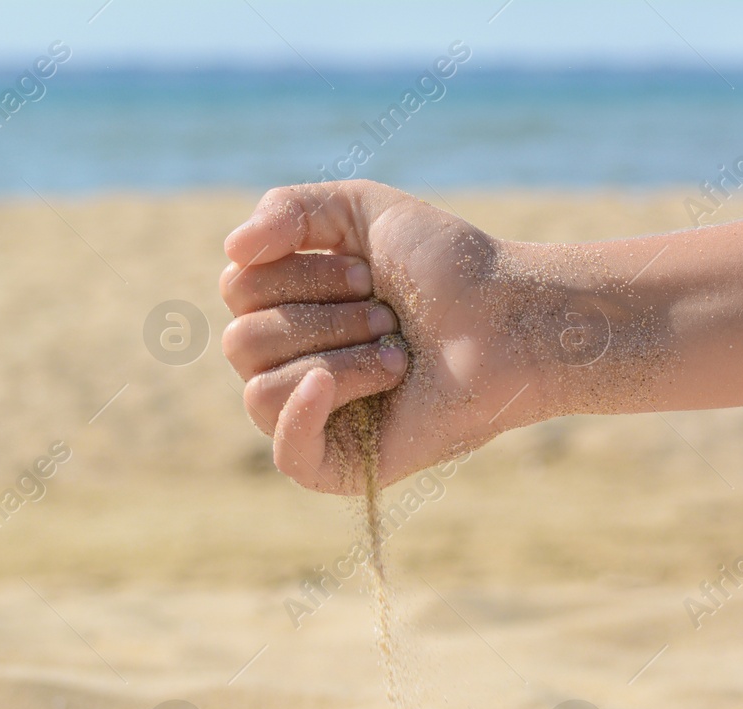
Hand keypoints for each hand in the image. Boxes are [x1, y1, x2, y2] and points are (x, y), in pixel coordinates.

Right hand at [219, 180, 556, 493]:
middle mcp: (295, 365)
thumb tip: (231, 252)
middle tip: (389, 314)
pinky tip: (331, 383)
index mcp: (292, 311)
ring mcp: (316, 419)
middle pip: (241, 340)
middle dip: (320, 316)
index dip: (298, 272)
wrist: (510, 319)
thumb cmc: (447, 267)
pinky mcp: (342, 467)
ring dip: (334, 356)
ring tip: (397, 352)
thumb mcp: (359, 209)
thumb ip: (287, 208)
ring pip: (259, 388)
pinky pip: (285, 452)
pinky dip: (302, 413)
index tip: (369, 271)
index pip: (237, 290)